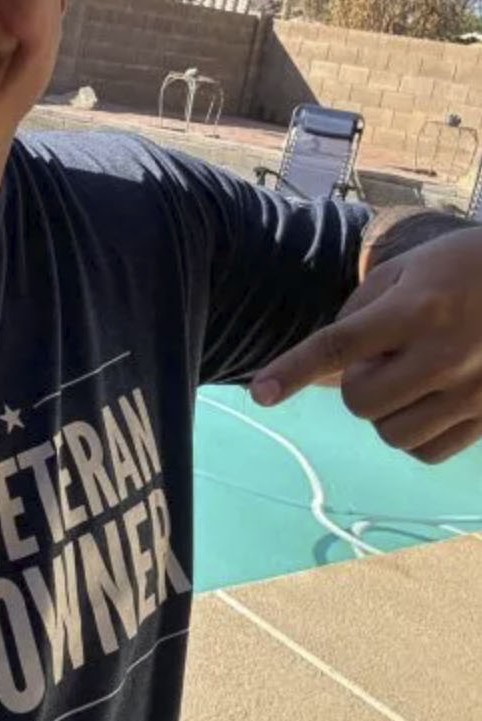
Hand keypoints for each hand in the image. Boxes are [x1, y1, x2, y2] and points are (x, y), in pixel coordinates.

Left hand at [249, 227, 481, 463]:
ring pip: (392, 434)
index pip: (339, 344)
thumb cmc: (458, 268)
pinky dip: (414, 434)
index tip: (260, 393)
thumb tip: (321, 368)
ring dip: (385, 411)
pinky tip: (426, 401)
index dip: (294, 369)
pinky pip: (428, 452)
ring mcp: (472, 391)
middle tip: (383, 357)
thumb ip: (358, 314)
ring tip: (410, 376)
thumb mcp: (403, 271)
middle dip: (357, 383)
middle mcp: (444, 354)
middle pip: (361, 401)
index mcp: (414, 309)